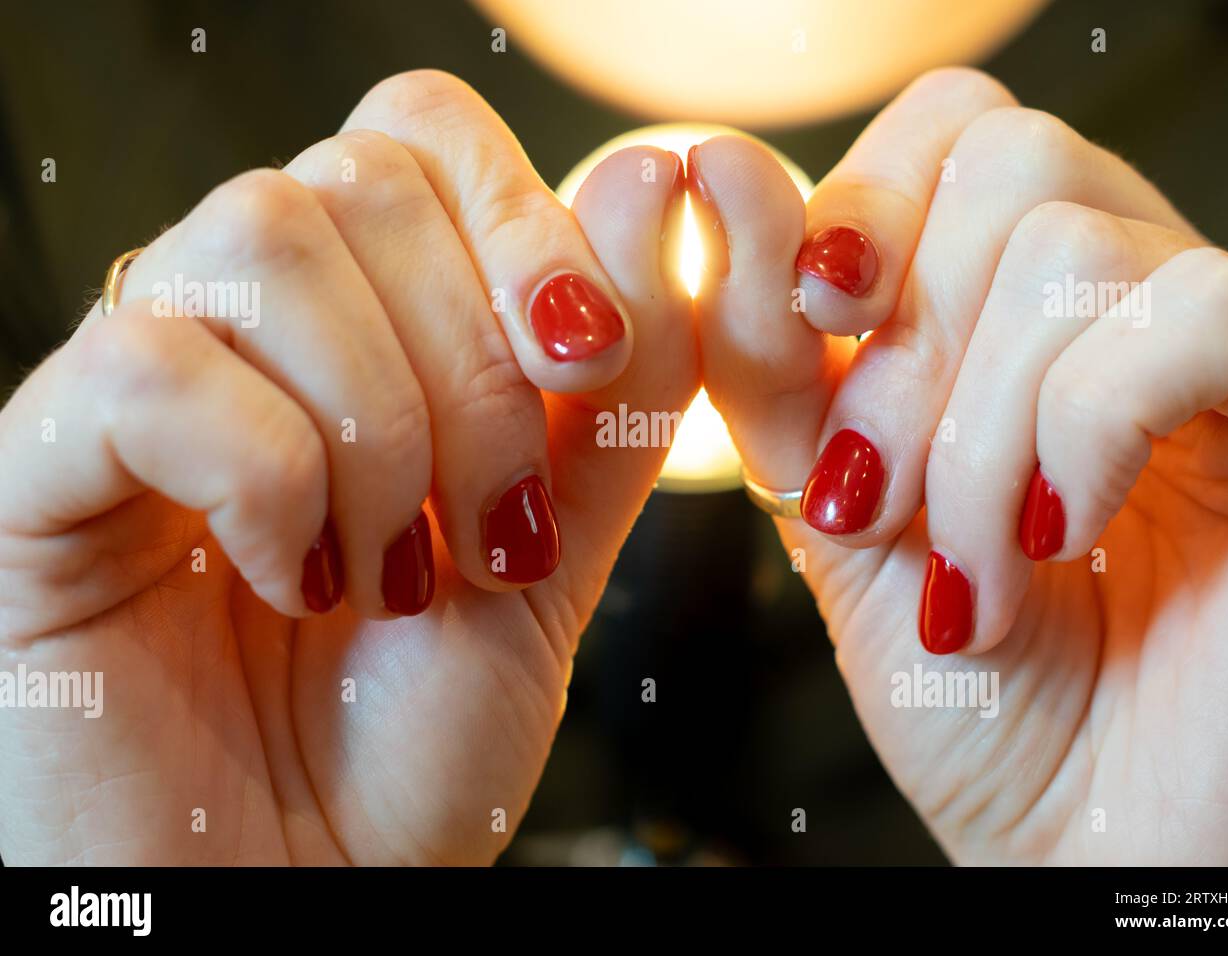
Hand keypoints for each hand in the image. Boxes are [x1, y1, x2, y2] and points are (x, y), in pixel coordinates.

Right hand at [0, 70, 694, 864]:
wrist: (298, 897)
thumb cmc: (405, 752)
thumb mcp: (552, 565)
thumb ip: (608, 398)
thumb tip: (653, 192)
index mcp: (352, 330)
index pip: (415, 136)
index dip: (521, 215)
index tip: (585, 353)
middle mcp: (233, 329)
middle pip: (352, 178)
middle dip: (470, 367)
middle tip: (488, 528)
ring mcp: (127, 386)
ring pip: (261, 242)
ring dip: (378, 426)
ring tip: (388, 575)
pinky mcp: (34, 467)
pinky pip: (153, 366)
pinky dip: (266, 478)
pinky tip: (287, 579)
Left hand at [691, 68, 1227, 863]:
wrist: (1082, 840)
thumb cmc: (972, 694)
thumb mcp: (833, 512)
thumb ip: (774, 358)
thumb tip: (719, 172)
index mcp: (1015, 306)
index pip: (950, 129)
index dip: (860, 205)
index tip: (812, 323)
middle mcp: (1127, 300)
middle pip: (1004, 159)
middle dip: (902, 354)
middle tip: (882, 504)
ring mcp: (1224, 349)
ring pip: (1071, 246)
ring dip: (975, 433)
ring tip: (975, 567)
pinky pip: (1194, 317)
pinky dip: (1084, 433)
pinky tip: (1068, 536)